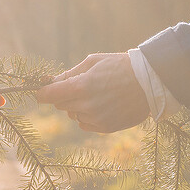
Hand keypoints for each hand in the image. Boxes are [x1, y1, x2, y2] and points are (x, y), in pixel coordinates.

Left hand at [33, 52, 148, 132]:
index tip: (41, 92)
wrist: (149, 81)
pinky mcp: (105, 127)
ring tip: (97, 94)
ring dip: (77, 106)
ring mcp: (96, 118)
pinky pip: (85, 124)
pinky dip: (88, 116)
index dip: (42, 93)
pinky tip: (102, 105)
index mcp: (81, 86)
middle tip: (79, 86)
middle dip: (64, 96)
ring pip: (73, 114)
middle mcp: (86, 105)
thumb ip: (70, 74)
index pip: (49, 95)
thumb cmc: (120, 66)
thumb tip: (51, 82)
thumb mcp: (93, 61)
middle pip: (60, 105)